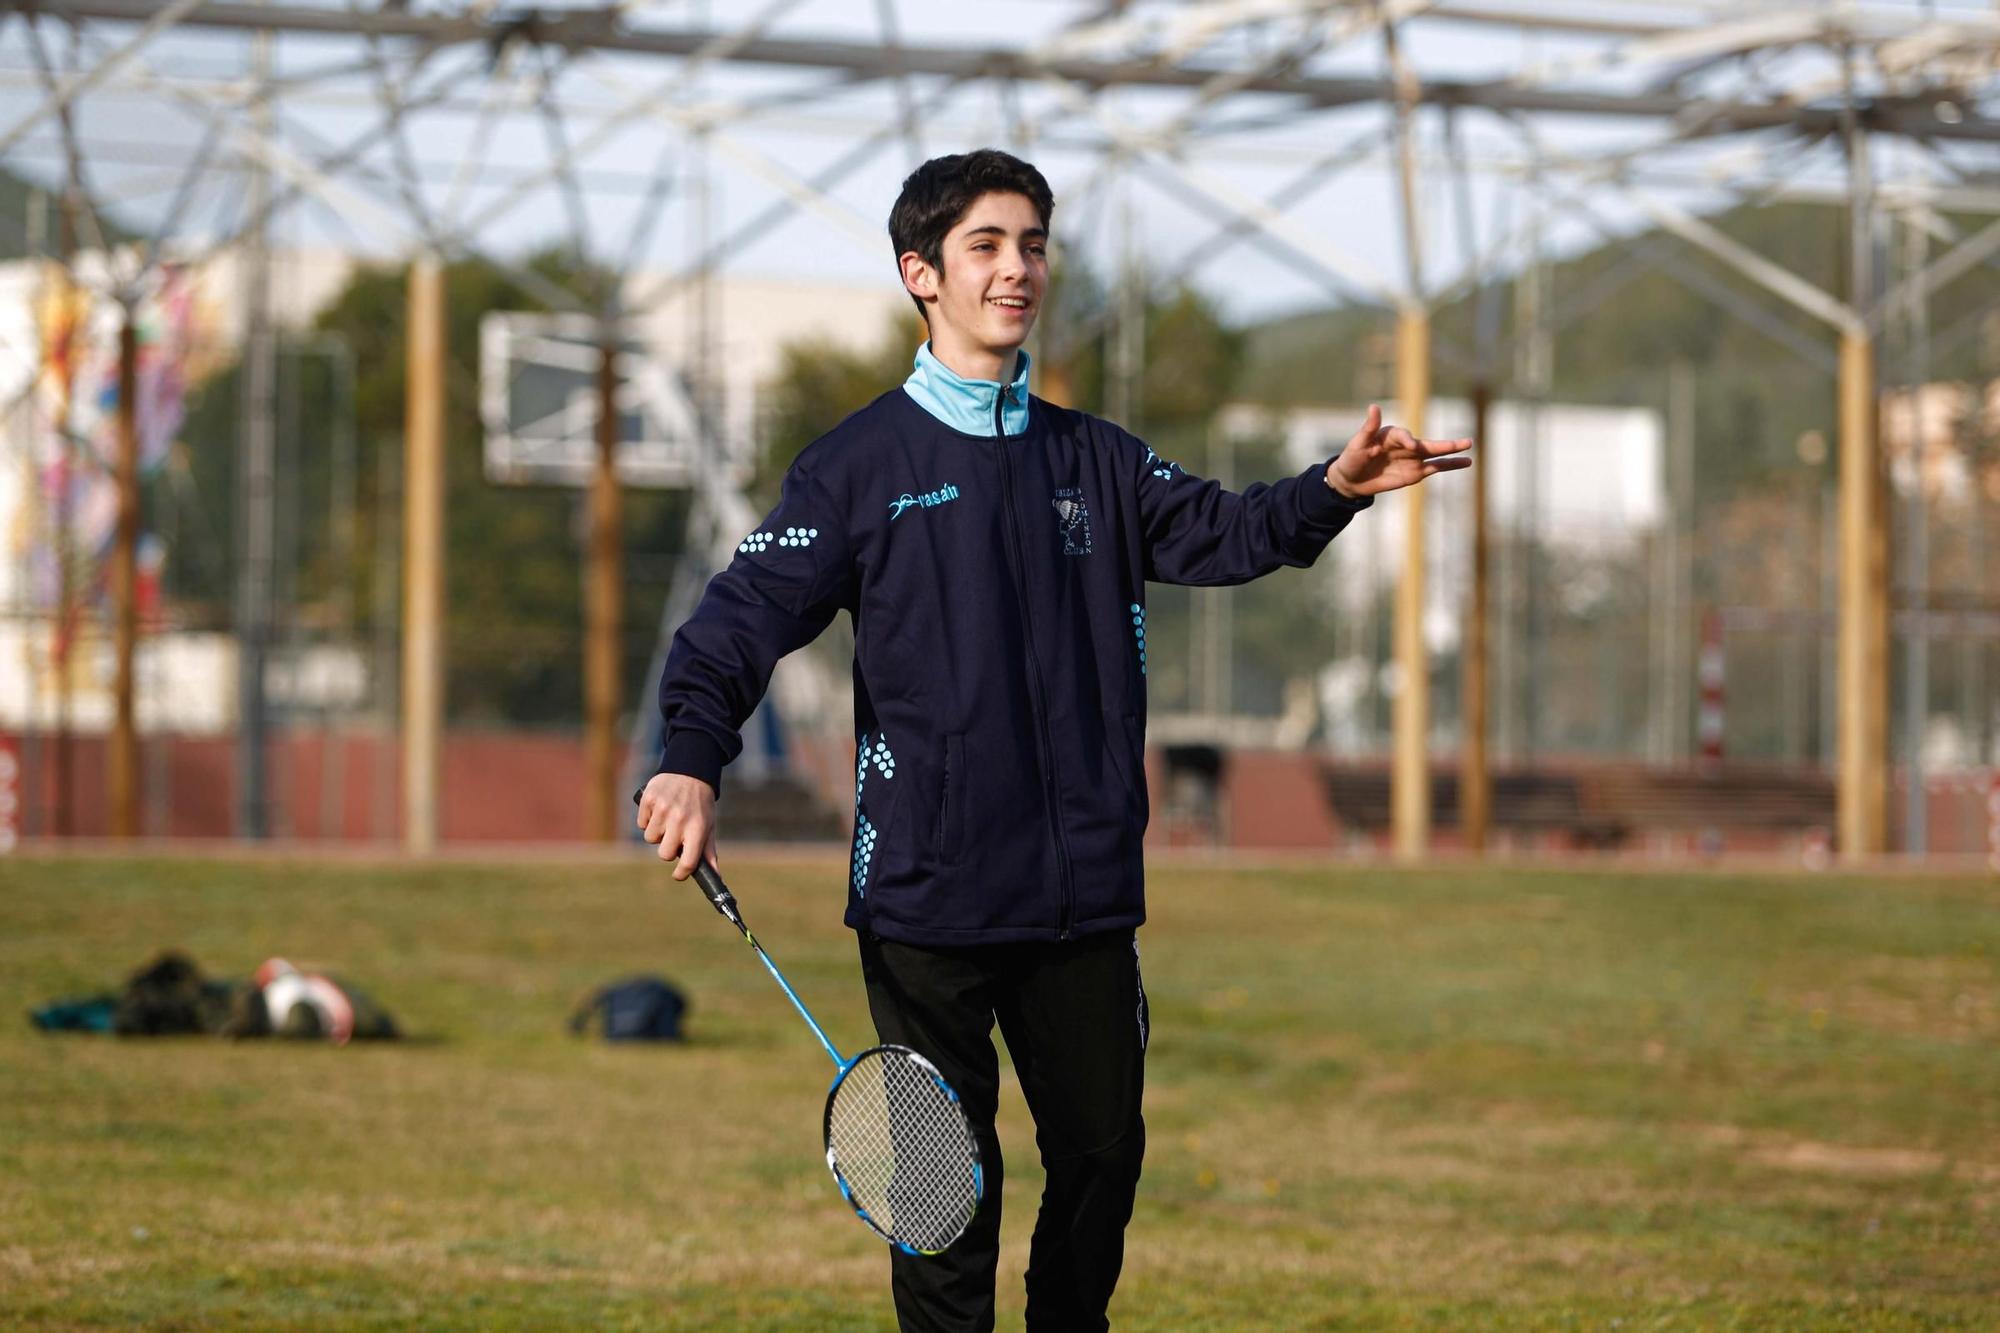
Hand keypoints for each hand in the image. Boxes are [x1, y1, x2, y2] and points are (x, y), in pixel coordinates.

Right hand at [636, 772, 718, 879]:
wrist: (690, 770)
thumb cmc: (700, 804)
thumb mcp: (708, 824)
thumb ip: (709, 852)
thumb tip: (715, 875)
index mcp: (698, 828)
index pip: (688, 862)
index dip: (681, 873)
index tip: (678, 874)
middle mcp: (680, 819)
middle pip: (664, 854)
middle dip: (667, 849)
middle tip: (674, 836)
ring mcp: (663, 809)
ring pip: (650, 838)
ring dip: (657, 833)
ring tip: (668, 818)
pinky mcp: (649, 800)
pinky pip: (641, 823)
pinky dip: (648, 819)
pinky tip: (659, 809)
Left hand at [1327, 404, 1472, 498]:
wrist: (1353, 479)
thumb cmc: (1352, 458)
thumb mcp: (1357, 443)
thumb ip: (1369, 427)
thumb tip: (1374, 406)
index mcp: (1391, 435)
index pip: (1403, 435)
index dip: (1407, 439)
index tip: (1410, 445)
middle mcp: (1406, 445)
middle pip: (1427, 444)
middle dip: (1445, 444)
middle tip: (1464, 442)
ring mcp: (1413, 458)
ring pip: (1436, 454)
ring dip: (1452, 451)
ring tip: (1469, 445)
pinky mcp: (1415, 472)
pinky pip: (1436, 468)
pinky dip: (1451, 465)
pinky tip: (1466, 462)